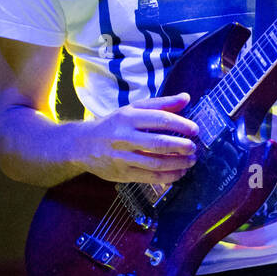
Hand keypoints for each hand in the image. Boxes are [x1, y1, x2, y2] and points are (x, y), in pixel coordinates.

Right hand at [76, 92, 199, 184]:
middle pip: (158, 143)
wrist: (81, 145)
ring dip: (178, 163)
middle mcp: (124, 137)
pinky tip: (179, 172)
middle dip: (181, 146)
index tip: (195, 130)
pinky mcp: (122, 174)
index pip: (159, 119)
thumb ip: (161, 104)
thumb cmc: (113, 125)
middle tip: (194, 147)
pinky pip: (150, 177)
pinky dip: (168, 176)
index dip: (181, 125)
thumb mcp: (132, 109)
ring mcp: (122, 157)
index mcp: (128, 117)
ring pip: (156, 163)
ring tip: (191, 160)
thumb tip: (186, 98)